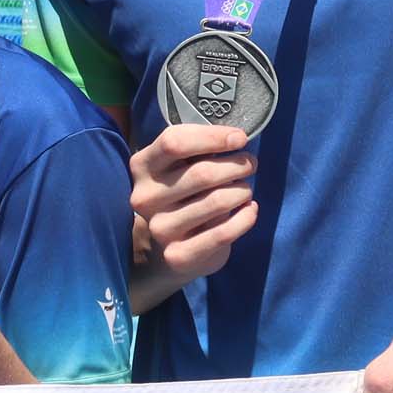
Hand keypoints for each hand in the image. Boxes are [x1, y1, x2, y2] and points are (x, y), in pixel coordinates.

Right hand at [131, 122, 256, 285]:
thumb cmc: (184, 194)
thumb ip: (198, 150)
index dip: (213, 137)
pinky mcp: (178, 255)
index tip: (239, 138)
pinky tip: (250, 210)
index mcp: (142, 166)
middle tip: (250, 165)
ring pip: (217, 201)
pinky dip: (245, 218)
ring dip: (242, 191)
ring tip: (245, 190)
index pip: (174, 142)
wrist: (171, 247)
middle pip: (201, 173)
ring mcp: (159, 229)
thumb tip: (235, 137)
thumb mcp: (181, 165)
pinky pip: (223, 233)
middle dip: (236, 165)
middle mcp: (145, 198)